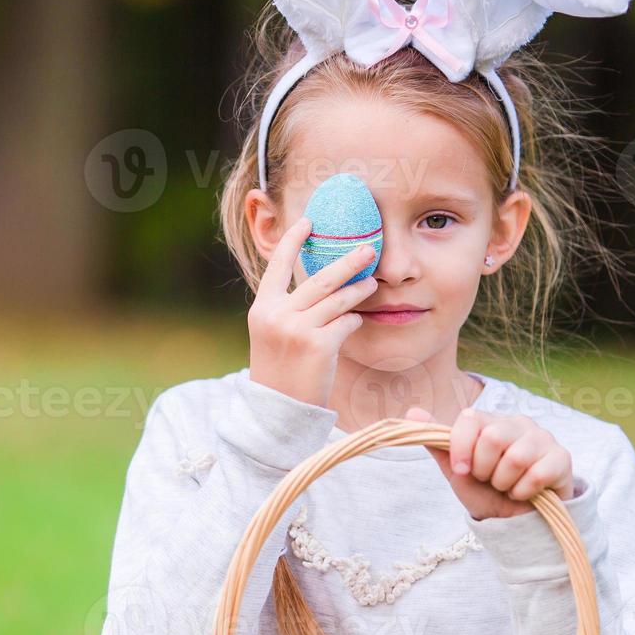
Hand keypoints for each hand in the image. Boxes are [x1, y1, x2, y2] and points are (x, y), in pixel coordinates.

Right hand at [247, 217, 378, 407]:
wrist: (278, 412)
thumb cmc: (280, 373)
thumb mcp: (273, 335)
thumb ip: (288, 308)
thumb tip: (321, 280)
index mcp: (262, 309)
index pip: (277, 265)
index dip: (293, 240)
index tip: (309, 221)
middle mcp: (277, 315)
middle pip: (320, 278)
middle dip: (348, 261)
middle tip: (368, 248)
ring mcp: (297, 330)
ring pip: (338, 299)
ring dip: (360, 290)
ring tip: (372, 285)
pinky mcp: (318, 346)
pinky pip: (347, 322)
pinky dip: (354, 320)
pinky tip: (356, 322)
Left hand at [405, 406, 574, 519]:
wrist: (515, 520)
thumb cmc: (486, 490)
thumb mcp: (457, 470)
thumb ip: (438, 443)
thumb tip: (411, 413)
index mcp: (490, 421)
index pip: (470, 419)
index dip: (460, 448)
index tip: (461, 470)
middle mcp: (518, 423)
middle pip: (492, 438)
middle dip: (484, 470)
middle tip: (489, 479)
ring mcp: (542, 438)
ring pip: (515, 458)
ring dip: (504, 484)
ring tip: (507, 486)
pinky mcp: (561, 459)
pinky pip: (537, 475)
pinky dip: (523, 492)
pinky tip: (524, 493)